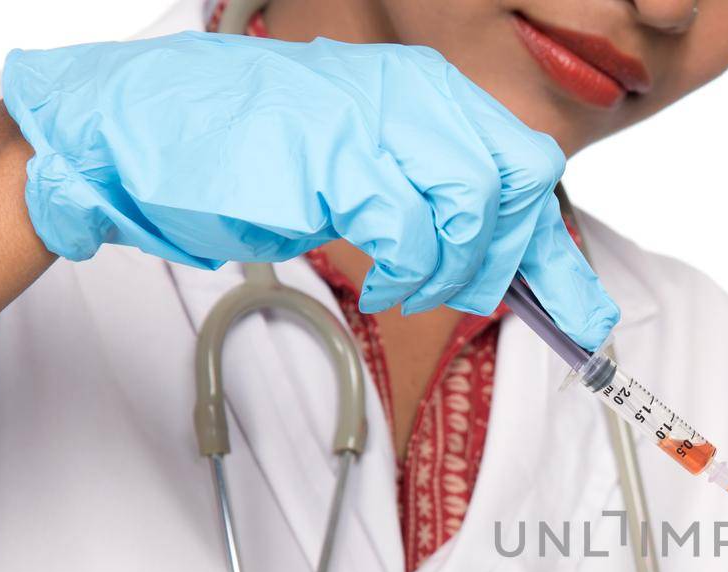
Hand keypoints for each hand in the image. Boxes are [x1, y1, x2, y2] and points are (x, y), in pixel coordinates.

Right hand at [0, 32, 616, 348]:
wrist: (140, 137)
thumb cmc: (252, 157)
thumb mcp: (364, 168)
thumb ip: (438, 199)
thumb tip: (513, 266)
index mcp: (430, 93)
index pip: (528, 170)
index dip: (560, 257)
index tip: (587, 324)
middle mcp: (415, 94)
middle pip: (522, 183)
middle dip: (507, 259)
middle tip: (462, 294)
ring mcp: (377, 119)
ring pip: (478, 207)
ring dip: (454, 272)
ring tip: (410, 286)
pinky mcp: (337, 156)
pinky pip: (414, 228)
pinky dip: (411, 271)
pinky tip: (386, 281)